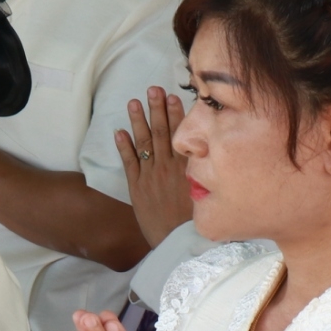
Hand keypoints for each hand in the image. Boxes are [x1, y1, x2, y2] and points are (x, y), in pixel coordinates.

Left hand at [116, 87, 191, 248]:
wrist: (178, 242)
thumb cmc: (197, 220)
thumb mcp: (207, 191)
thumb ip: (204, 172)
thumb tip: (211, 155)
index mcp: (187, 167)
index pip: (181, 134)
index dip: (176, 114)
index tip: (173, 96)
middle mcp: (168, 167)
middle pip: (161, 132)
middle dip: (156, 109)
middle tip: (152, 89)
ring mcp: (151, 176)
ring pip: (144, 143)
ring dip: (138, 121)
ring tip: (133, 102)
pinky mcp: (137, 188)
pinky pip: (129, 163)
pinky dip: (123, 147)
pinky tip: (119, 131)